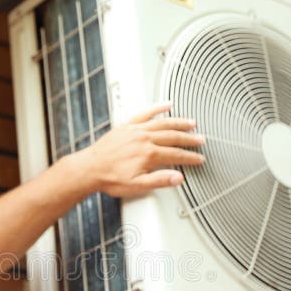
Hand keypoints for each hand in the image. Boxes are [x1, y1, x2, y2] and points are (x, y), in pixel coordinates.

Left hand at [65, 103, 204, 197]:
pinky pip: (145, 113)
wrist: (89, 169)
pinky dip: (157, 108)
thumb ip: (159, 181)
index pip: (176, 155)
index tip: (199, 159)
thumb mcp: (137, 186)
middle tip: (201, 140)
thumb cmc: (110, 178)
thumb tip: (178, 178)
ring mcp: (135, 130)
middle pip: (173, 136)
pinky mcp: (126, 126)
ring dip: (179, 122)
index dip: (190, 158)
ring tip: (191, 123)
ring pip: (162, 123)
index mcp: (148, 154)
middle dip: (189, 138)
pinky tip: (166, 104)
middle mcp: (144, 139)